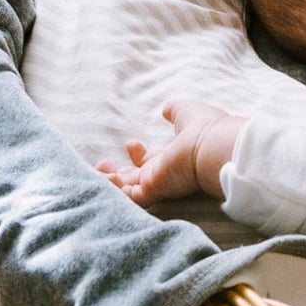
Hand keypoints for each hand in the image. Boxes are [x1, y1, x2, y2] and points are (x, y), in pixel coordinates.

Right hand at [97, 101, 243, 206]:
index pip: (151, 160)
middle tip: (100, 165)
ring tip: (94, 173)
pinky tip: (103, 180)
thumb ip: (175, 111)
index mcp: (172, 156)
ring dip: (111, 182)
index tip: (130, 143)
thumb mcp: (187, 112)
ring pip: (128, 189)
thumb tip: (165, 109)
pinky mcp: (153, 190)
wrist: (211, 146)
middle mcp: (163, 172)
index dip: (137, 154)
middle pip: (135, 177)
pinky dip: (115, 191)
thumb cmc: (204, 127)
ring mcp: (158, 183)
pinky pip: (129, 196)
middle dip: (117, 172)